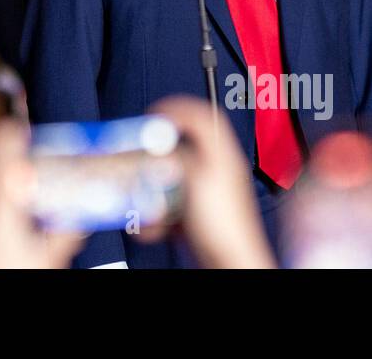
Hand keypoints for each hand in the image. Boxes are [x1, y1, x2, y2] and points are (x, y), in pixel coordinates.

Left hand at [0, 120, 83, 267]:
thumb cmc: (8, 277)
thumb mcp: (48, 260)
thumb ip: (65, 230)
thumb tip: (81, 214)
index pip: (2, 146)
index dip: (16, 129)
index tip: (26, 123)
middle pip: (6, 180)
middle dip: (28, 190)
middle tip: (48, 206)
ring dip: (13, 211)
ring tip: (30, 236)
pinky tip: (12, 247)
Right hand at [142, 96, 276, 267]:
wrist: (229, 262)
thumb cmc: (226, 226)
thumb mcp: (195, 179)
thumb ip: (175, 156)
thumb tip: (158, 149)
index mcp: (221, 154)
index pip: (201, 115)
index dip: (176, 109)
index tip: (154, 115)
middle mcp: (215, 171)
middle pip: (179, 149)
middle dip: (155, 158)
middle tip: (142, 160)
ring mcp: (204, 193)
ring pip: (169, 180)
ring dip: (152, 192)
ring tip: (148, 201)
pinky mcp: (194, 214)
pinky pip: (168, 205)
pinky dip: (156, 214)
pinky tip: (156, 225)